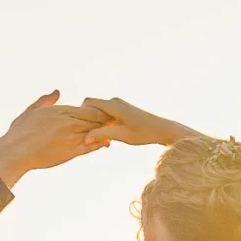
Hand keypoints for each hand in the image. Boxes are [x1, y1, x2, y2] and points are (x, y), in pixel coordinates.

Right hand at [0, 92, 109, 186]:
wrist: (16, 152)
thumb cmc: (20, 132)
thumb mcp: (32, 111)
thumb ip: (46, 100)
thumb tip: (57, 91)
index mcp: (61, 111)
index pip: (88, 108)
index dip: (98, 110)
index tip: (103, 112)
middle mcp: (69, 122)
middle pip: (95, 118)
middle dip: (105, 120)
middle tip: (114, 121)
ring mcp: (71, 137)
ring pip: (95, 131)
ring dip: (105, 131)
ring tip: (112, 132)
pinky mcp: (71, 152)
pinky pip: (90, 146)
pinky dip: (99, 144)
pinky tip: (105, 144)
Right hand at [79, 98, 198, 148]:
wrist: (162, 129)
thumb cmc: (144, 133)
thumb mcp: (122, 135)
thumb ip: (103, 135)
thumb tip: (85, 139)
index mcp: (113, 105)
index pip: (88, 102)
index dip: (80, 113)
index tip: (79, 127)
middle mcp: (115, 102)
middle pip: (92, 106)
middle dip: (87, 119)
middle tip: (85, 135)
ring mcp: (118, 105)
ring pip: (99, 111)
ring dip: (95, 123)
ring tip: (96, 137)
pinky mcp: (122, 110)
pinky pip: (106, 114)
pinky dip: (103, 123)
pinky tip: (106, 136)